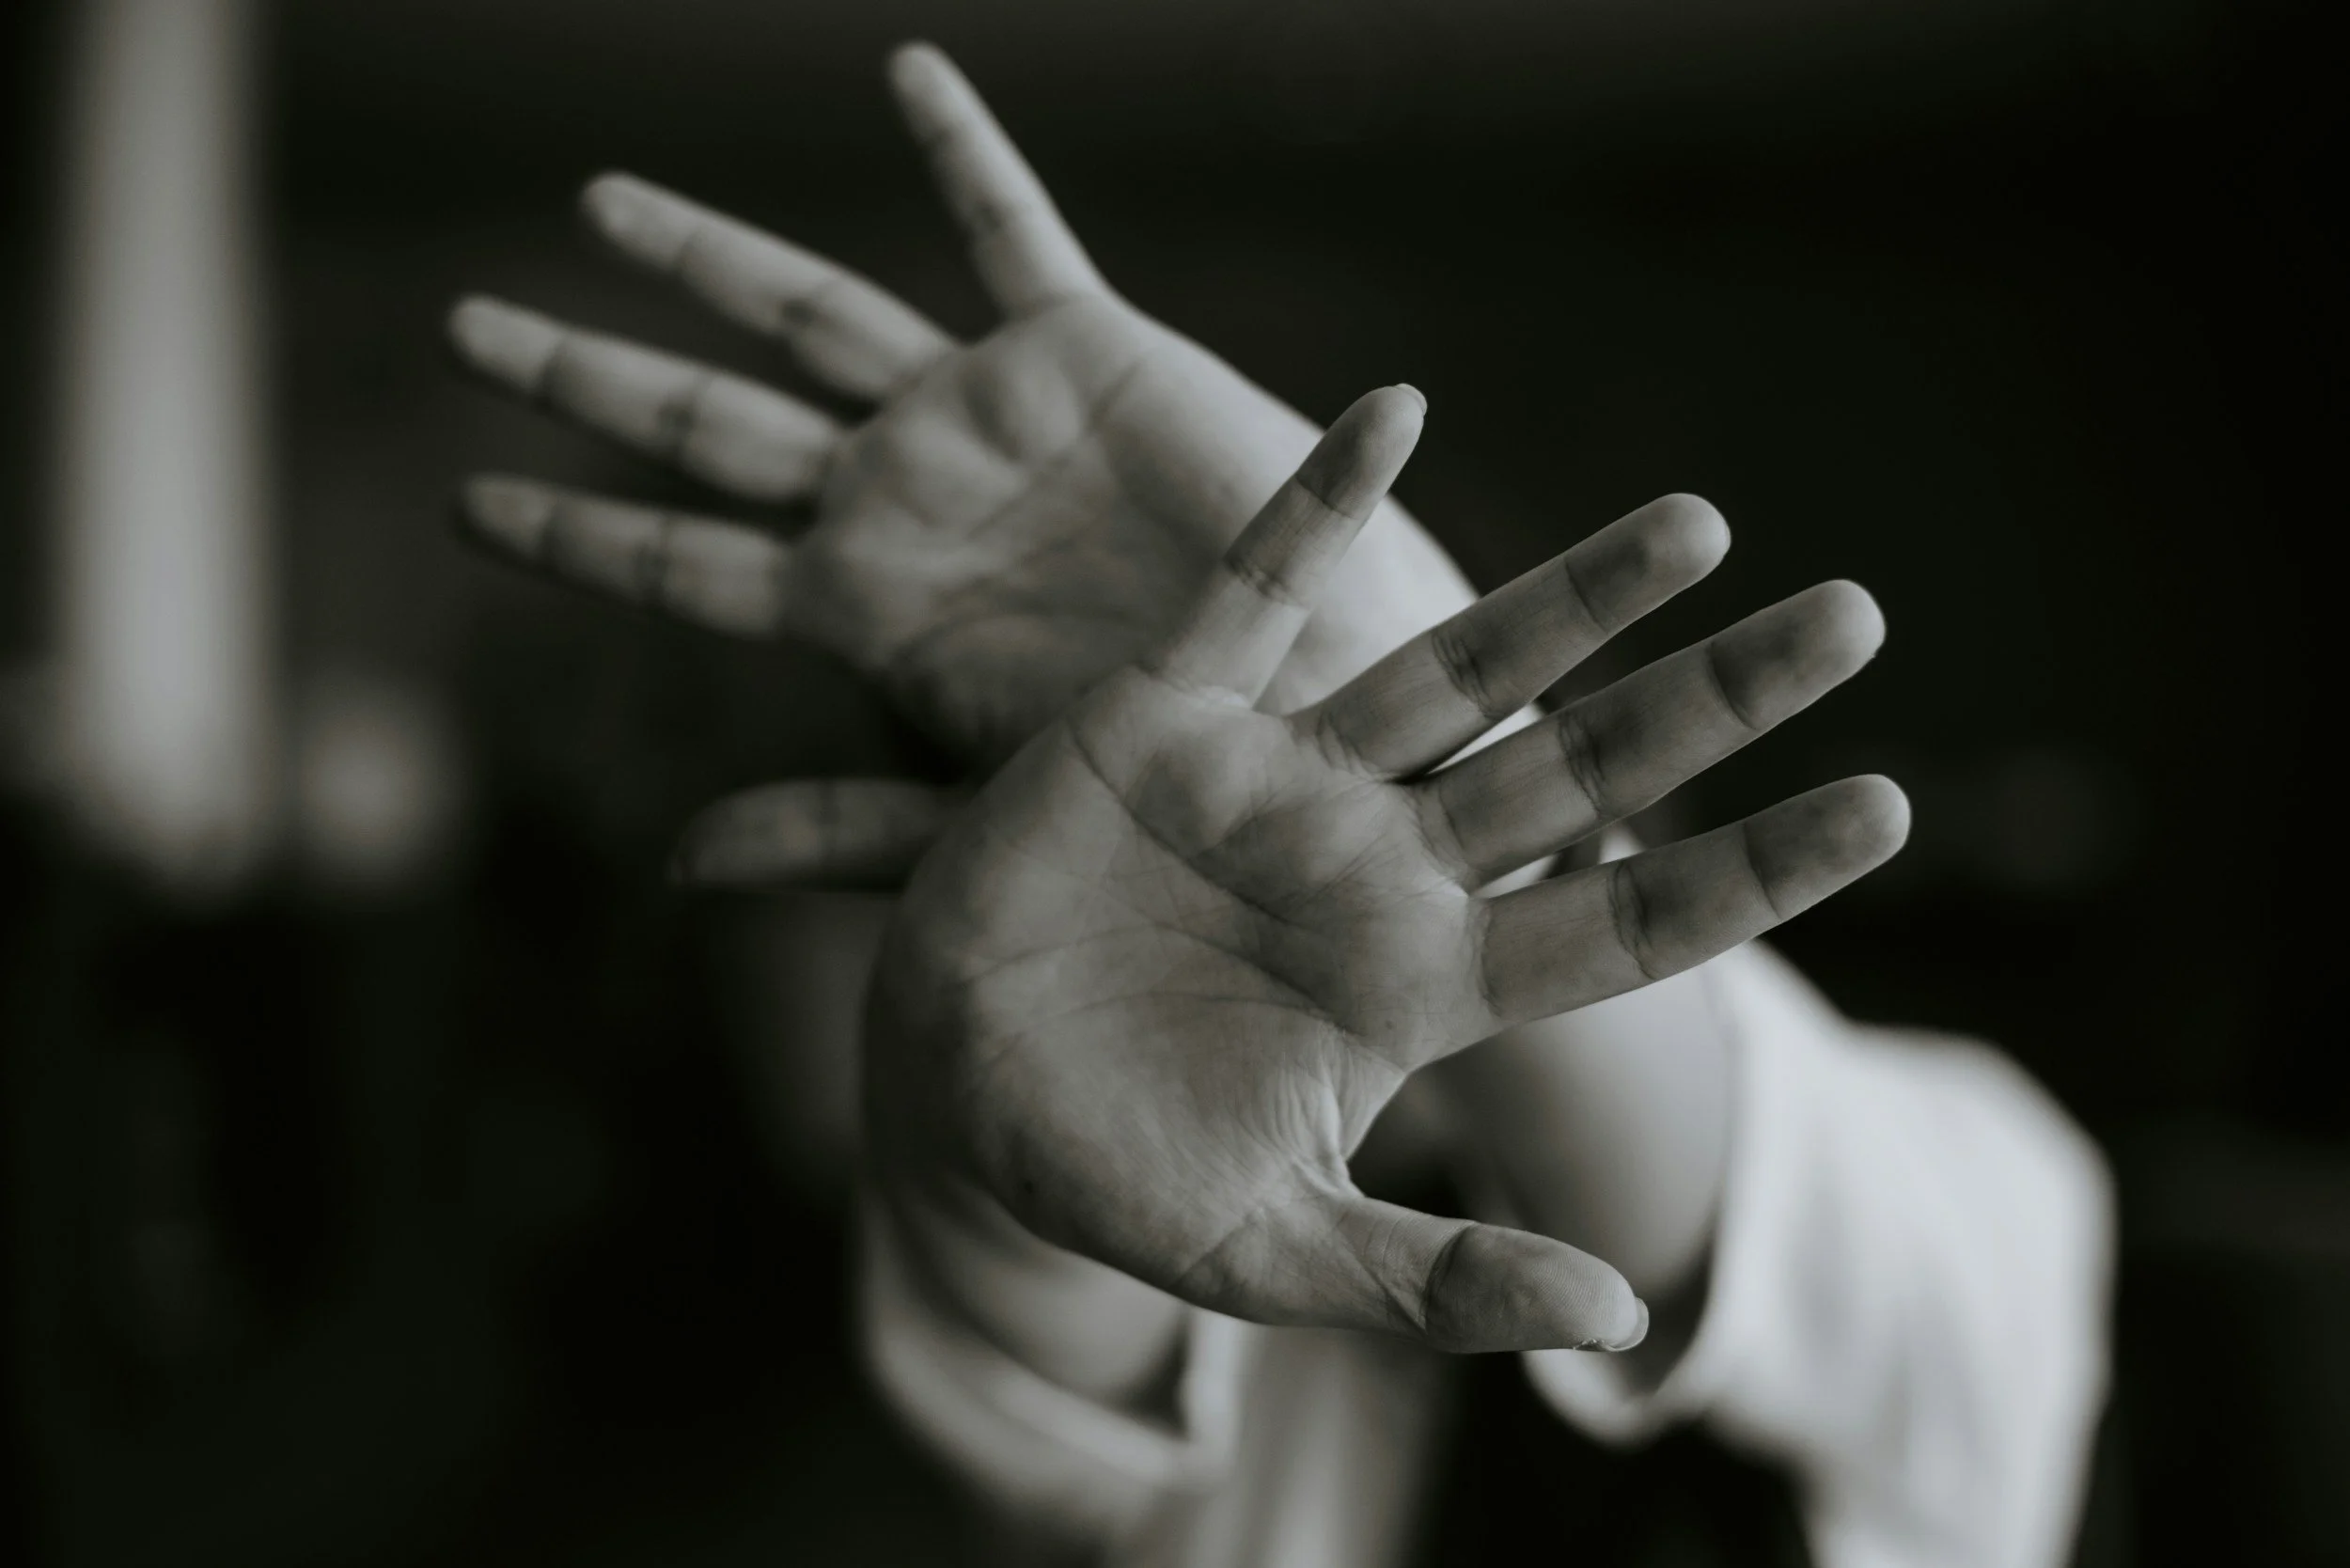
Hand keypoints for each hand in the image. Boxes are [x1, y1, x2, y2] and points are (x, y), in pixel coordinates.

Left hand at [447, 43, 1482, 881]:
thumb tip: (671, 865)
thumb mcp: (985, 805)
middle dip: (585, 375)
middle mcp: (902, 498)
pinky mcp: (1085, 352)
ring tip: (598, 207)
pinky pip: (1009, 230)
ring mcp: (980, 417)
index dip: (575, 531)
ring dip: (706, 258)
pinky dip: (961, 156)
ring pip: (811, 315)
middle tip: (464, 331)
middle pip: (706, 422)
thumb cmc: (1167, 773)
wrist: (1327, 703)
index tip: (468, 508)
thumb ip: (838, 825)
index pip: (681, 562)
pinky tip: (904, 74)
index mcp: (864, 610)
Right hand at [867, 386, 1906, 1353]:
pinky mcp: (1163, 718)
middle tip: (1860, 618)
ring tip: (1702, 523)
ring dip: (1573, 596)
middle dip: (1714, 697)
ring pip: (1454, 666)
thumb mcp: (1273, 1253)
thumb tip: (1620, 1318)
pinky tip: (1398, 413)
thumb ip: (1434, 1283)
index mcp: (1422, 984)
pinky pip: (1252, 591)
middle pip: (1581, 767)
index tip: (1886, 806)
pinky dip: (1316, 507)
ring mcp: (1279, 782)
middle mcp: (1377, 864)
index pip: (1623, 917)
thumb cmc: (1112, 1174)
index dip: (1752, 868)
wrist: (951, 1086)